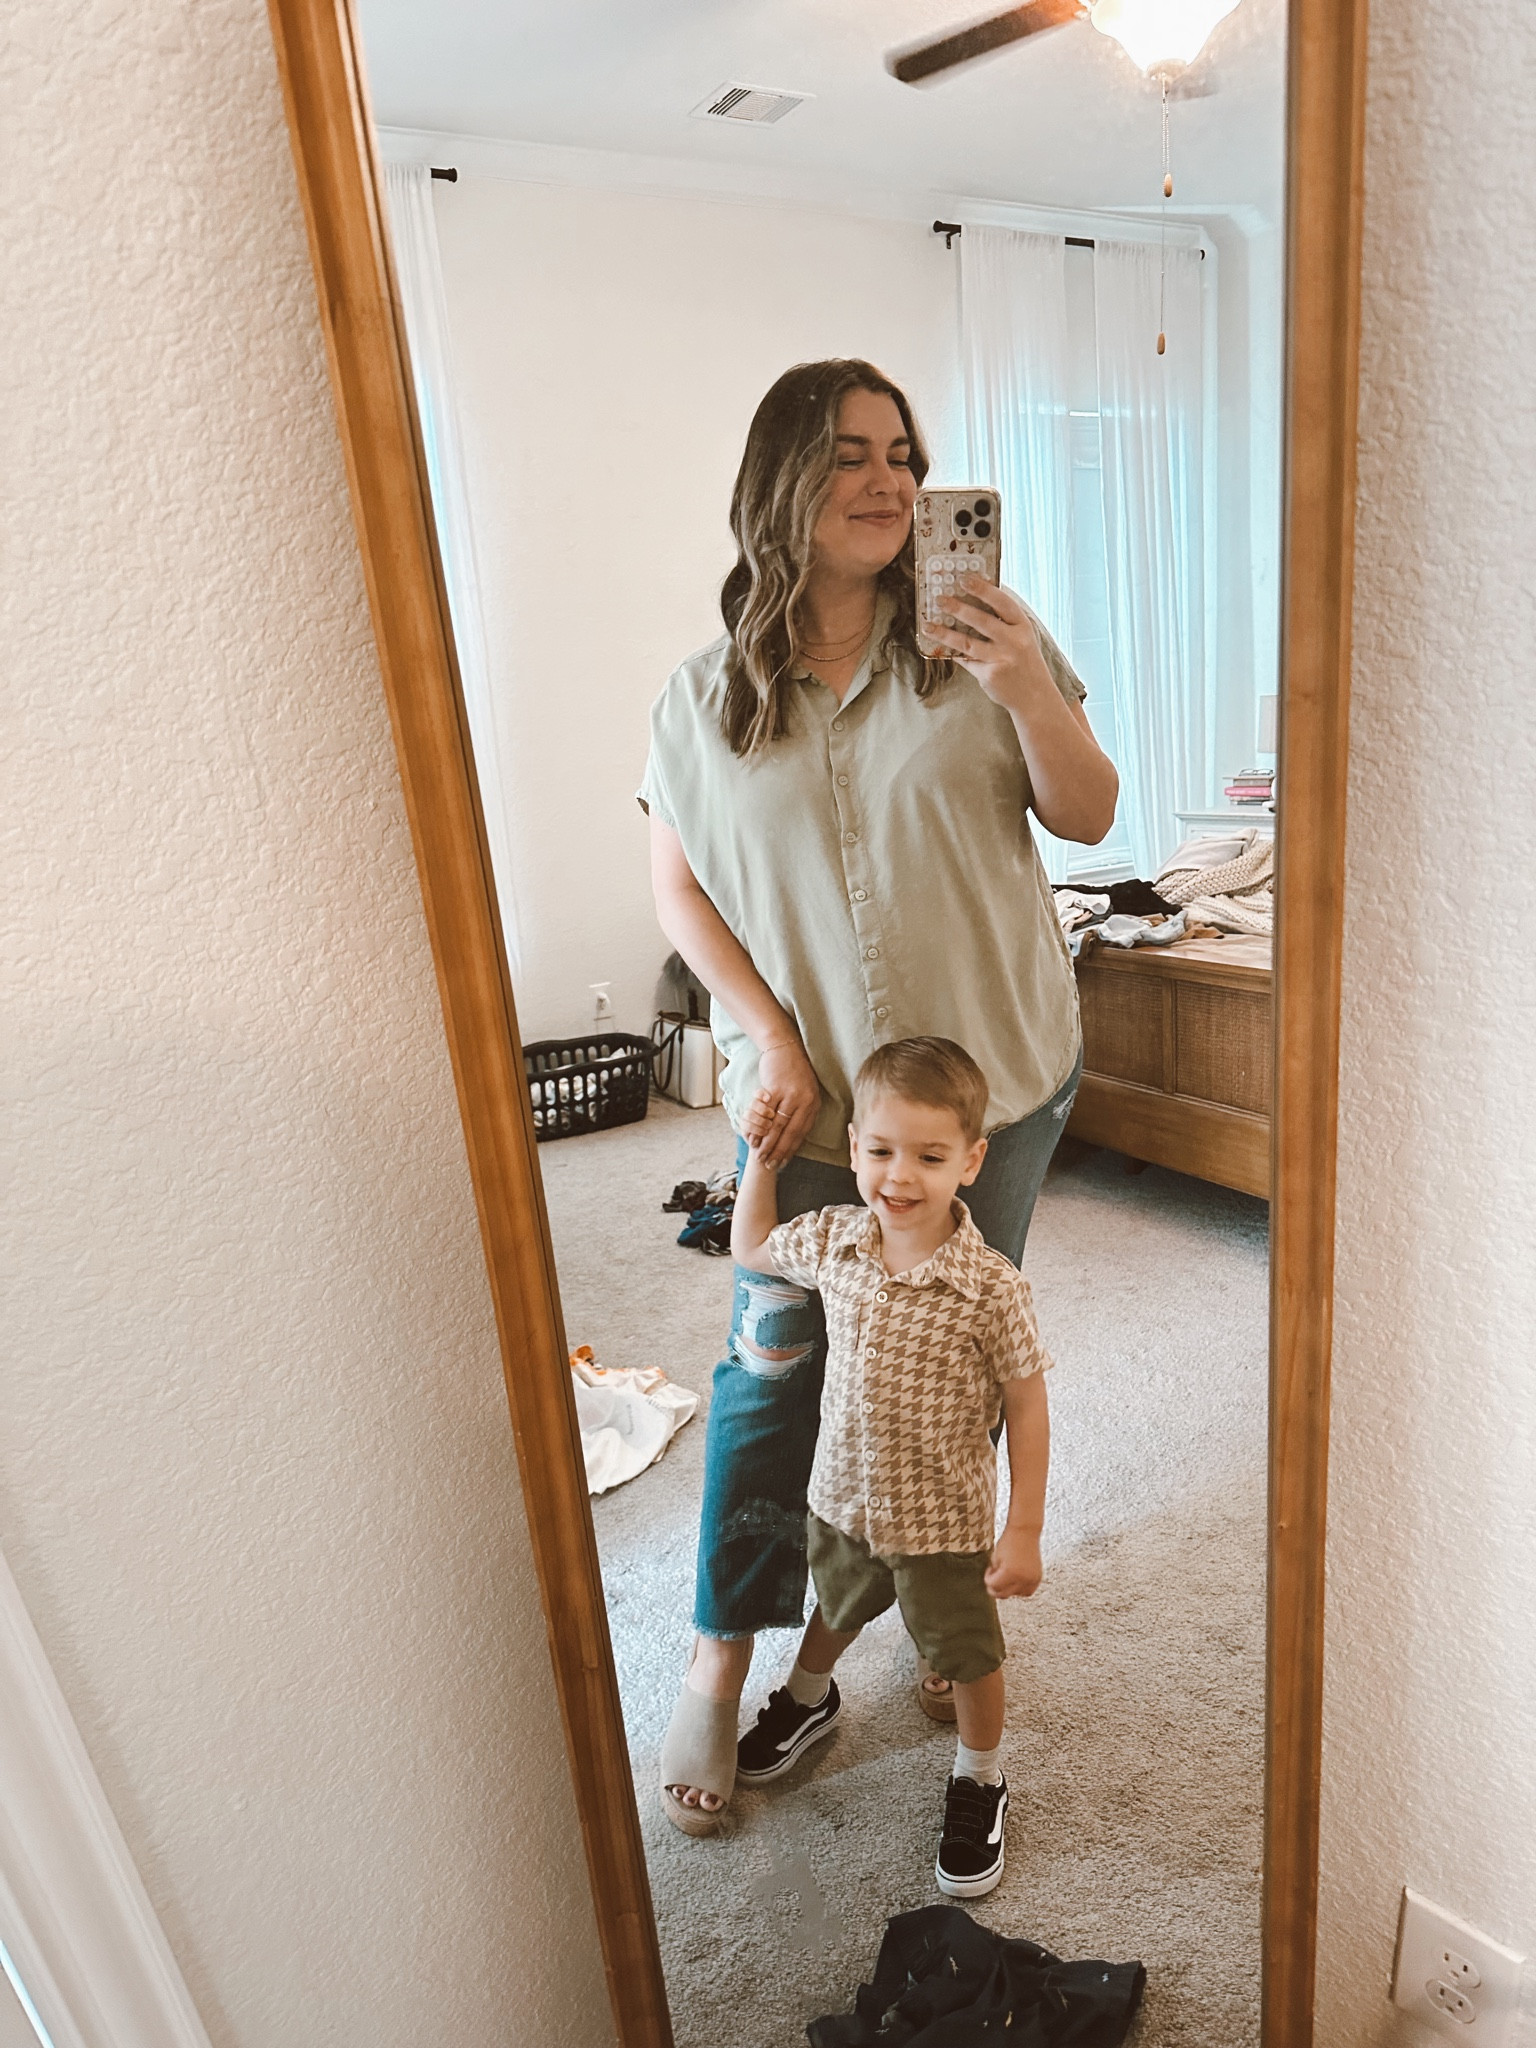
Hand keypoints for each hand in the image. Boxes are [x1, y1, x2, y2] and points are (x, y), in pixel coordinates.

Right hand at [749, 1039, 821, 1168]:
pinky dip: (759, 1128)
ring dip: (768, 1144)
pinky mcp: (775, 1090)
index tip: (784, 1162)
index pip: (802, 1133)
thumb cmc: (795, 1069)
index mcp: (813, 1104)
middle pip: (790, 1133)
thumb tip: (799, 1131)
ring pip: (777, 1126)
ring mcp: (790, 1095)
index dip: (792, 1150)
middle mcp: (804, 1101)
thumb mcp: (807, 1090)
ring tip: (760, 1156)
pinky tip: (754, 1138)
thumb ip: (804, 1109)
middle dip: (779, 1151)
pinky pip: (766, 1114)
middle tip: (770, 1165)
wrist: (785, 1046)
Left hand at [925, 576, 1055, 712]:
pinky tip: (938, 646)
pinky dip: (952, 653)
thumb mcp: (1021, 638)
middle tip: (939, 599)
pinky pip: (966, 661)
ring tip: (928, 625)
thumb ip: (1002, 623)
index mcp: (1022, 626)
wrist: (1034, 696)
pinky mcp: (990, 675)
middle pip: (982, 621)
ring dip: (945, 633)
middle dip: (958, 608)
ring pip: (967, 643)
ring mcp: (1002, 659)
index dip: (983, 589)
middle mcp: (1014, 641)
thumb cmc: (1024, 663)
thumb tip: (971, 603)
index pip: (1002, 602)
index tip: (964, 578)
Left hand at [985, 1525, 1042, 1600]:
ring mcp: (1032, 1579)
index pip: (993, 1586)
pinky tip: (1016, 1580)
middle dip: (996, 1587)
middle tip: (994, 1578)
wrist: (1025, 1531)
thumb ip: (995, 1574)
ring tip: (1007, 1577)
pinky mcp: (1038, 1577)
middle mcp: (1022, 1578)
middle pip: (1004, 1594)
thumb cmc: (1010, 1540)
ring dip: (1009, 1589)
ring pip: (1016, 1594)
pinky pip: (1028, 1591)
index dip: (988, 1579)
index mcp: (1010, 1573)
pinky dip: (1021, 1588)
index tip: (989, 1571)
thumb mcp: (996, 1558)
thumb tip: (994, 1586)